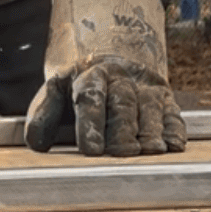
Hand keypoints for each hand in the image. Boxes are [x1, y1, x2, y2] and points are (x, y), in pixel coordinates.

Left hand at [24, 0, 186, 157]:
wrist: (112, 58)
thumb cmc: (79, 86)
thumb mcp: (57, 90)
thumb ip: (43, 114)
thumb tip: (35, 141)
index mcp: (90, 75)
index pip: (90, 98)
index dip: (91, 124)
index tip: (91, 149)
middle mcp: (120, 79)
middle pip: (123, 104)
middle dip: (123, 130)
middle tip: (122, 153)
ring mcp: (145, 88)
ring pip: (150, 108)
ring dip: (152, 131)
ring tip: (150, 151)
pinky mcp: (165, 99)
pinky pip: (173, 113)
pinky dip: (175, 129)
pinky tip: (174, 146)